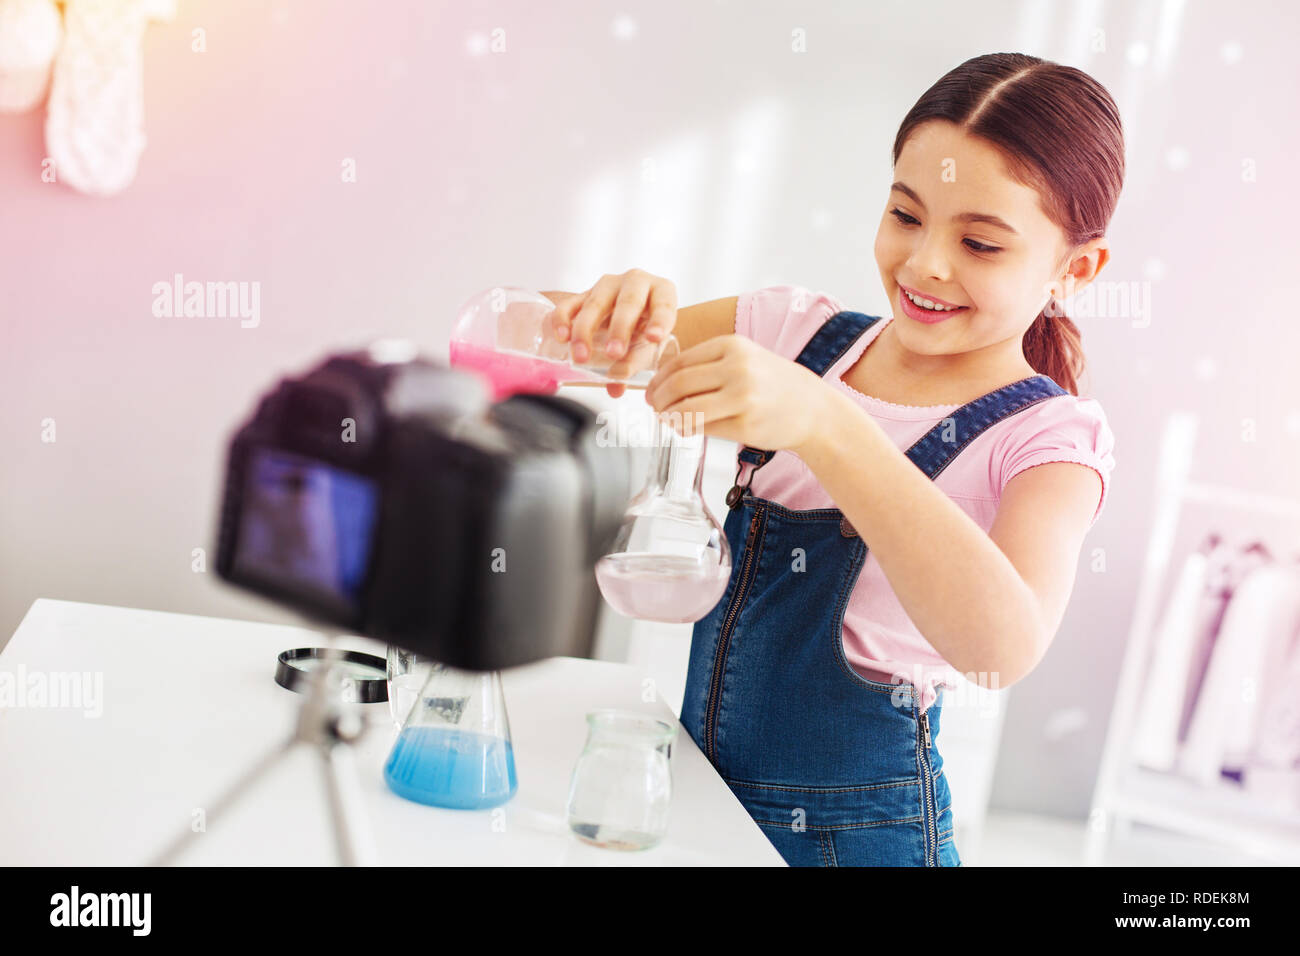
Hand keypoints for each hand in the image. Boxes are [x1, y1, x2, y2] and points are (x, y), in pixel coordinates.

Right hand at [548, 269, 677, 397]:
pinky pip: (570, 303)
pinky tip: (562, 337)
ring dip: (586, 330)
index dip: (659, 320)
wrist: (627, 316)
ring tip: (582, 356)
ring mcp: (607, 285)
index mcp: (661, 291)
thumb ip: (633, 364)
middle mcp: (635, 282)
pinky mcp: (583, 293)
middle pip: (628, 302)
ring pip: (595, 303)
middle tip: (614, 353)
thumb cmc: (644, 329)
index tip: (654, 338)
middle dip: (620, 329)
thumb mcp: (647, 346)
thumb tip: (615, 385)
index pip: (664, 304)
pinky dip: (563, 319)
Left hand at [644, 334, 830, 454]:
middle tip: (654, 407)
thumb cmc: (773, 385)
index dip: (658, 379)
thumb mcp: (744, 359)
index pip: (680, 361)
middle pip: (679, 384)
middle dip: (659, 399)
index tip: (651, 390)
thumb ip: (708, 364)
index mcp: (732, 346)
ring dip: (669, 417)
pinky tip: (684, 429)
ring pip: (687, 408)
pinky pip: (703, 428)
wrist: (812, 409)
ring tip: (666, 420)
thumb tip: (663, 381)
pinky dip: (686, 429)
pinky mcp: (744, 425)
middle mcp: (737, 368)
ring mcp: (742, 397)